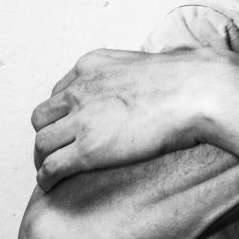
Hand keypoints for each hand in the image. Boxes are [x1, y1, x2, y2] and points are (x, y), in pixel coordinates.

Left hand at [29, 47, 214, 190]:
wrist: (197, 93)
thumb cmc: (189, 78)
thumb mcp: (153, 57)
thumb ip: (149, 64)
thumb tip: (172, 53)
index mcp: (93, 64)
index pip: (59, 91)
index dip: (62, 113)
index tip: (70, 125)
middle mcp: (80, 89)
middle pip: (42, 117)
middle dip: (48, 133)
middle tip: (58, 149)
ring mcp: (81, 120)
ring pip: (41, 143)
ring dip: (43, 159)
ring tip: (51, 171)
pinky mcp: (87, 149)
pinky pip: (51, 167)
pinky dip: (47, 179)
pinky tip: (53, 185)